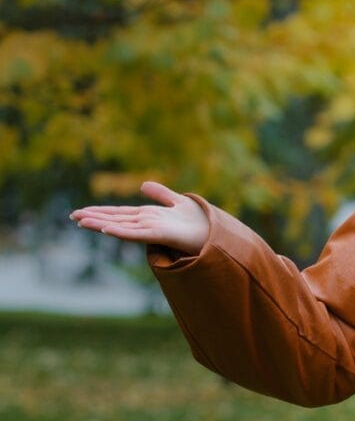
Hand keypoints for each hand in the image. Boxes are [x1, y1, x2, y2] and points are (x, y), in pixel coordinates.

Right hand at [70, 181, 209, 255]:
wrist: (215, 232)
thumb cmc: (200, 220)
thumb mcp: (177, 201)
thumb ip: (160, 193)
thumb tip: (143, 184)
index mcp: (149, 216)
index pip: (120, 214)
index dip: (101, 212)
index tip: (81, 212)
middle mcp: (147, 223)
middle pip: (116, 220)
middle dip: (95, 218)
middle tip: (73, 217)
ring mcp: (152, 230)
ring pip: (122, 226)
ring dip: (102, 224)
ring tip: (82, 222)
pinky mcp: (160, 235)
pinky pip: (138, 234)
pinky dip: (122, 231)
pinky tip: (107, 229)